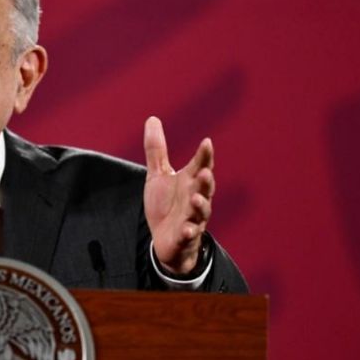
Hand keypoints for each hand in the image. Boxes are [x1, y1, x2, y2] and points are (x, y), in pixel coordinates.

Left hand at [142, 116, 213, 273]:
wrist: (166, 240)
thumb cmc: (166, 205)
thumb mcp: (158, 175)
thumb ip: (156, 150)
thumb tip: (153, 118)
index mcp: (190, 182)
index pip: (200, 166)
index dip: (204, 155)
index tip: (206, 142)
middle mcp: (196, 198)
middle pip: (205, 188)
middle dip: (206, 180)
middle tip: (205, 171)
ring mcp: (192, 218)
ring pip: (201, 211)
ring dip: (201, 205)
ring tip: (196, 198)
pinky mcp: (185, 237)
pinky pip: (189, 235)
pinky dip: (189, 232)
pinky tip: (186, 229)